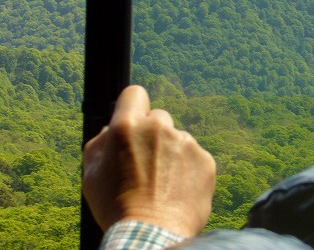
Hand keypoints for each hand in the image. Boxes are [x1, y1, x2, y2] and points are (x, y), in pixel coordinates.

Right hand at [82, 85, 216, 237]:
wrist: (152, 235)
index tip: (133, 120)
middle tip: (145, 165)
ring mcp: (185, 142)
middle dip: (152, 135)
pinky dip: (188, 170)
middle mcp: (159, 127)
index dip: (132, 106)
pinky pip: (194, 157)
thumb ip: (101, 143)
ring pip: (177, 140)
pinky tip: (177, 191)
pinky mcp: (205, 159)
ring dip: (170, 154)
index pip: (134, 94)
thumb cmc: (116, 207)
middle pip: (157, 118)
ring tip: (161, 185)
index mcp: (127, 127)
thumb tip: (111, 129)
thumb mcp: (91, 174)